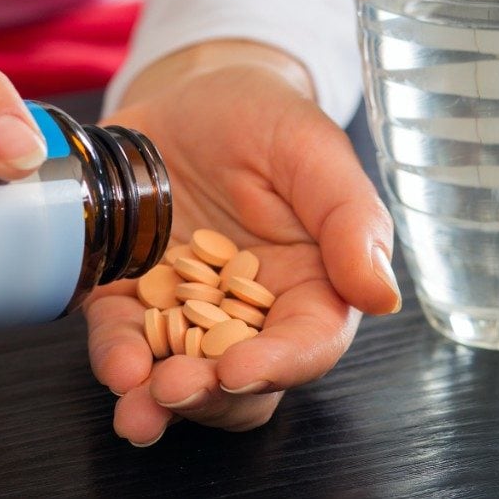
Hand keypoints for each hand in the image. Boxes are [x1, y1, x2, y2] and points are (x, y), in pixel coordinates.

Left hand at [84, 41, 399, 444]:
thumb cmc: (263, 117)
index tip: (241, 369)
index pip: (306, 343)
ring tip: (137, 406)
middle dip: (209, 396)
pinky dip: (116, 356)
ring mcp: (183, 309)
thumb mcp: (312, 148)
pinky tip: (116, 364)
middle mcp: (247, 312)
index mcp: (309, 284)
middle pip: (240, 382)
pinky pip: (121, 336)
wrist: (187, 92)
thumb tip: (381, 295)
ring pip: (178, 377)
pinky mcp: (128, 294)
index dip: (277, 365)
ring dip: (156, 399)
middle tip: (176, 388)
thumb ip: (350, 218)